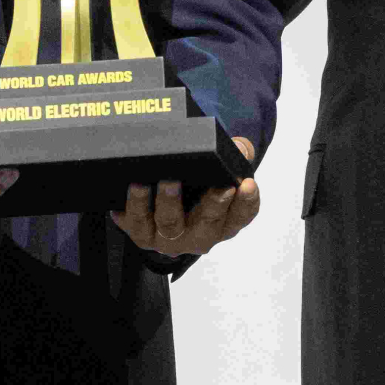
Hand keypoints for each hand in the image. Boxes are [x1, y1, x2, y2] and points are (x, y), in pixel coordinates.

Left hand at [111, 137, 260, 255]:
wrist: (158, 209)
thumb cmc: (195, 187)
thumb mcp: (217, 172)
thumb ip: (234, 156)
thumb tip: (238, 146)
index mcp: (223, 222)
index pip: (241, 216)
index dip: (247, 202)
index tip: (248, 184)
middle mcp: (199, 236)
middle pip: (209, 223)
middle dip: (215, 204)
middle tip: (220, 186)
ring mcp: (169, 238)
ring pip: (171, 224)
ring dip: (170, 203)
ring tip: (168, 181)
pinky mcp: (142, 233)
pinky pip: (137, 222)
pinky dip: (136, 205)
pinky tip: (136, 186)